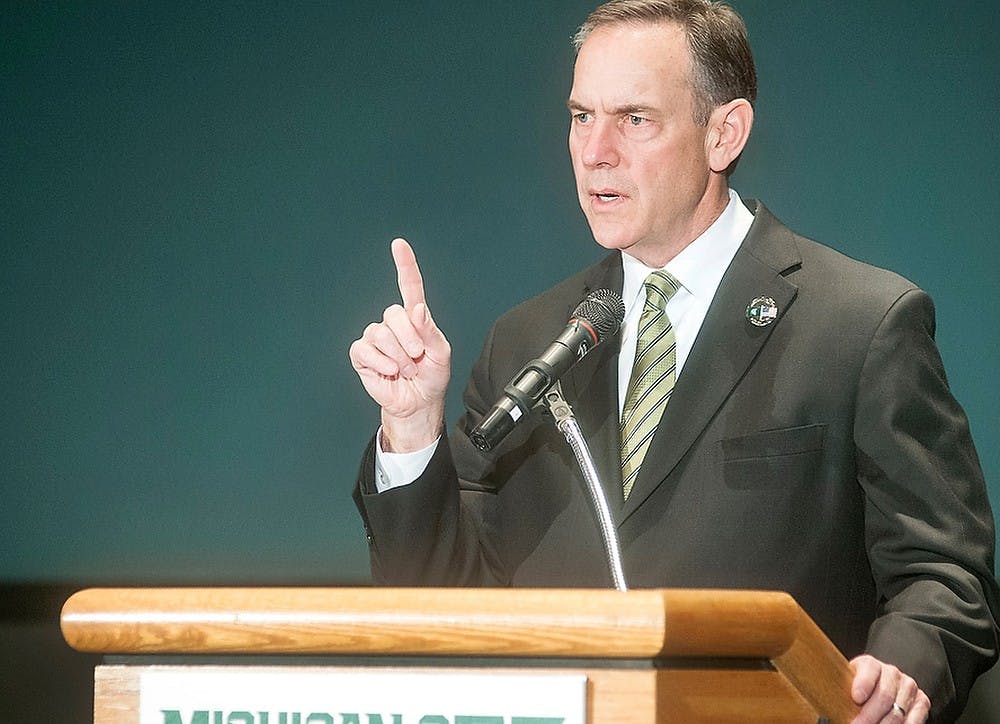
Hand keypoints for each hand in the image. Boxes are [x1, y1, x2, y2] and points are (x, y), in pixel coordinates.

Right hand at [349, 238, 450, 451]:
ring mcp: (376, 337)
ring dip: (398, 356)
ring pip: (380, 333)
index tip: (399, 245)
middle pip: (394, 314)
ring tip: (405, 369)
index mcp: (415, 318)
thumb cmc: (431, 377)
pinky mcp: (362, 354)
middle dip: (409, 338)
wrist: (418, 403)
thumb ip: (430, 331)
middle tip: (417, 357)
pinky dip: (382, 363)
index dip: (404, 264)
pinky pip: (366, 350)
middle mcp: (394, 323)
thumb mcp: (441, 354)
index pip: (410, 286)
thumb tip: (417, 310)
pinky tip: (390, 371)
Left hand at [850, 654, 930, 722]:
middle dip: (869, 716)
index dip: (863, 684)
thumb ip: (844, 690)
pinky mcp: (921, 702)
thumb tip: (836, 706)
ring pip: (898, 712)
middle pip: (884, 696)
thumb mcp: (847, 684)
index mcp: (870, 664)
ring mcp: (908, 687)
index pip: (869, 670)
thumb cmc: (857, 689)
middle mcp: (891, 673)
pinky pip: (913, 720)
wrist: (878, 687)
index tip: (856, 698)